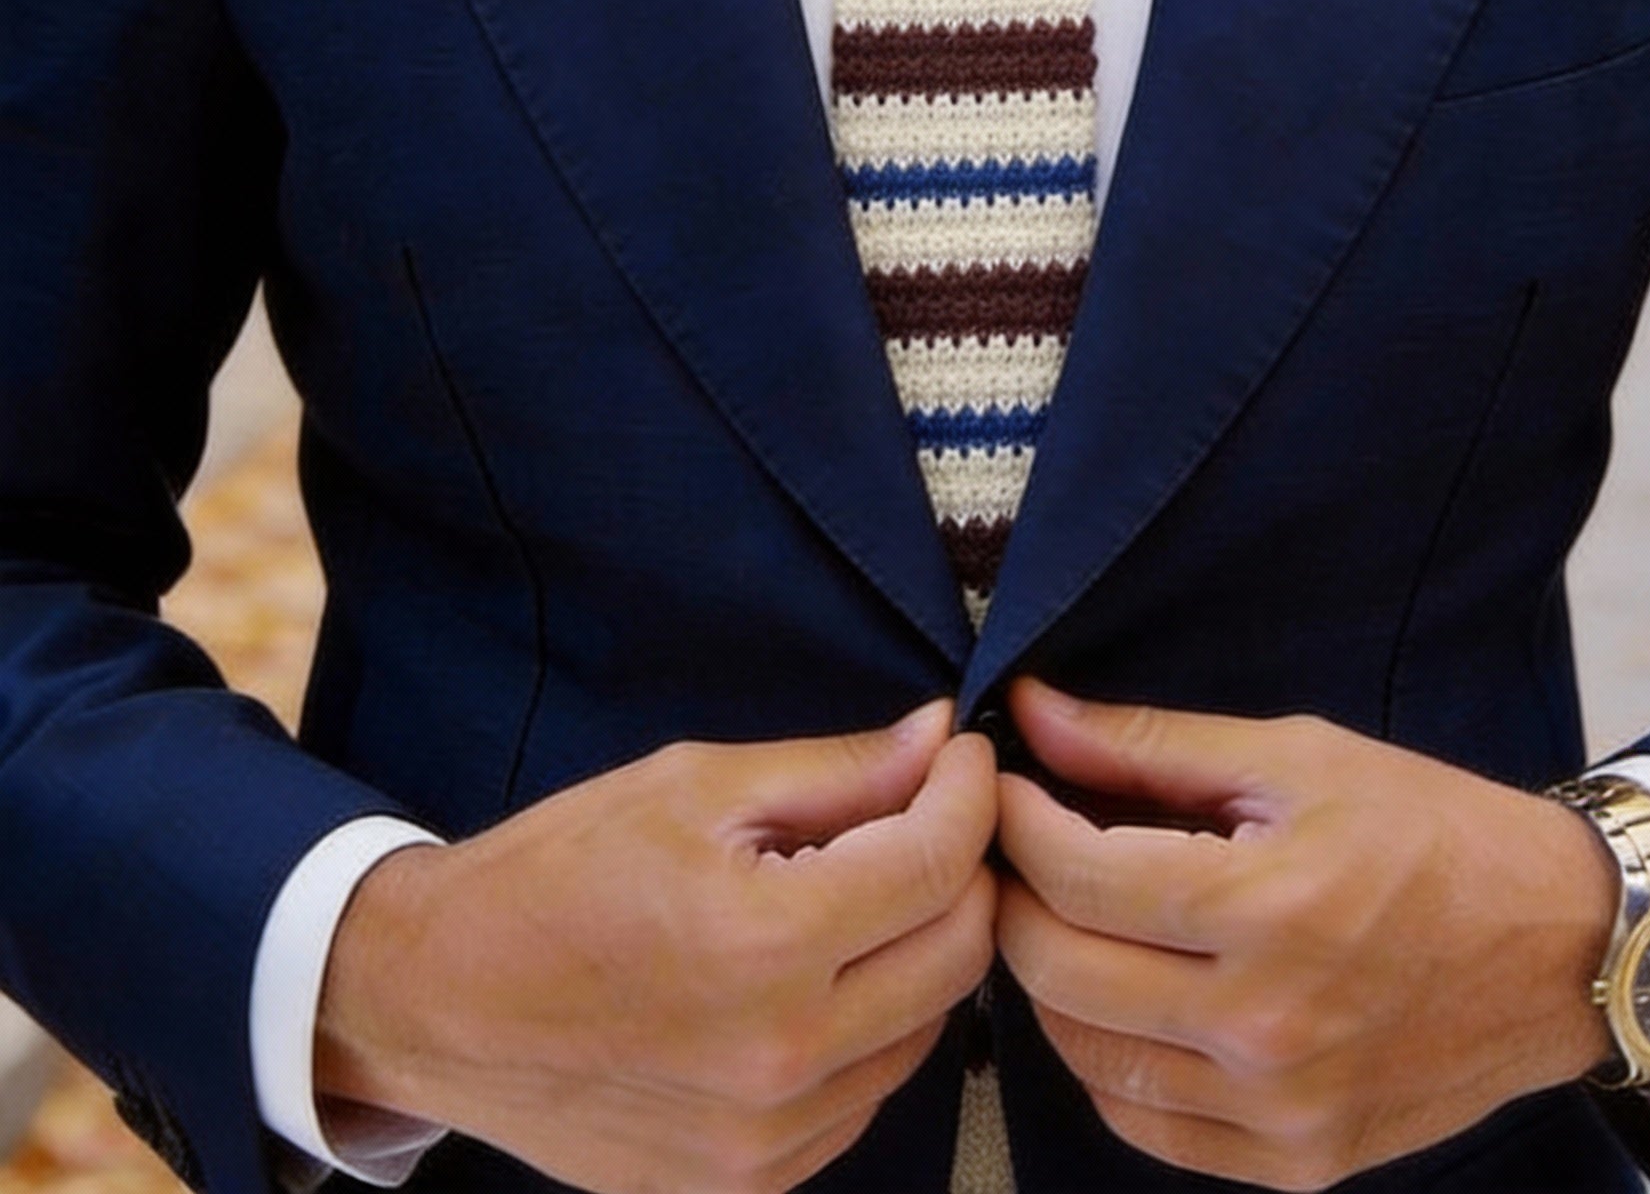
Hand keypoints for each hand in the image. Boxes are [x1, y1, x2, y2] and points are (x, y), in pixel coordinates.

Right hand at [316, 699, 996, 1193]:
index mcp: (765, 943)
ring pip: (926, 1030)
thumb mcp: (695, 785)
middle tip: (930, 815)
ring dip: (922, 949)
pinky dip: (873, 1027)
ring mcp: (765, 1140)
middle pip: (958, 953)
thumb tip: (939, 738)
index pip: (938, 863)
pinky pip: (865, 1096)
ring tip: (866, 891)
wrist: (439, 1000)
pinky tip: (823, 975)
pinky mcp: (745, 1184)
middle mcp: (781, 1057)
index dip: (971, 794)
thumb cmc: (558, 872)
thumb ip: (836, 770)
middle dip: (964, 868)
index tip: (964, 758)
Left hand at [993, 679, 1616, 1190]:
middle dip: (1015, 895)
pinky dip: (1108, 1058)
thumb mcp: (1296, 757)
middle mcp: (1267, 1027)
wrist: (1558, 946)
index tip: (1003, 783)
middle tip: (1017, 845)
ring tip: (1066, 912)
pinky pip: (1145, 1123)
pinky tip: (1123, 994)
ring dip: (1051, 979)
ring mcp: (1280, 1110)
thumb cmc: (1431, 830)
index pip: (1076, 876)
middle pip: (1060, 971)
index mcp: (1269, 910)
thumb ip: (1151, 745)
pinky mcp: (1296, 1162)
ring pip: (1085, 1057)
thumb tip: (1034, 713)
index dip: (1016, 819)